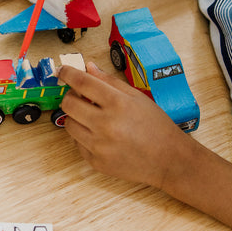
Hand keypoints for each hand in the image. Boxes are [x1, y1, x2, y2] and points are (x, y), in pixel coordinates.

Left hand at [58, 62, 190, 187]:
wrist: (168, 160)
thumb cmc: (156, 126)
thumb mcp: (137, 97)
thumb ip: (110, 81)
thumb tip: (88, 68)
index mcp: (118, 104)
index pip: (82, 82)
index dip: (68, 73)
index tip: (62, 70)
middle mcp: (106, 124)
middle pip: (68, 104)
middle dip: (70, 96)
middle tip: (79, 96)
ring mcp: (99, 146)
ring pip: (68, 124)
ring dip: (76, 117)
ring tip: (92, 117)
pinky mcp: (96, 162)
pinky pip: (77, 143)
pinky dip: (84, 136)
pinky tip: (100, 135)